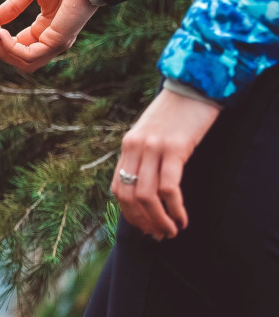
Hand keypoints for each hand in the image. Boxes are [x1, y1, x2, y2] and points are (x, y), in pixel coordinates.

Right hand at [0, 0, 97, 71]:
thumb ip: (11, 7)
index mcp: (45, 29)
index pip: (18, 46)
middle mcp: (50, 41)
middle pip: (18, 58)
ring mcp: (55, 45)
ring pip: (22, 62)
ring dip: (3, 51)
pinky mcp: (57, 44)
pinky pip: (29, 56)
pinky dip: (11, 48)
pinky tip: (2, 35)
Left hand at [111, 89, 219, 239]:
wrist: (198, 81)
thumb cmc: (179, 111)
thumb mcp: (152, 133)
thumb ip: (145, 156)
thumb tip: (148, 190)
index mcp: (127, 146)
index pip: (118, 189)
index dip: (129, 214)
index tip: (143, 227)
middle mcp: (135, 148)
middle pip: (129, 197)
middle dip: (142, 222)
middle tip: (158, 235)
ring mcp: (153, 148)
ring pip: (147, 197)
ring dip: (158, 220)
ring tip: (171, 232)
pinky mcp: (175, 148)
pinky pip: (169, 188)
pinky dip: (174, 208)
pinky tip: (182, 218)